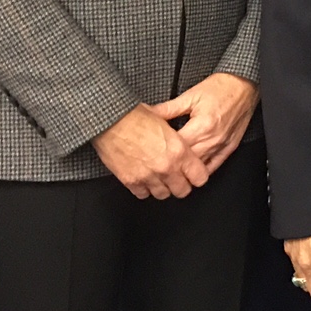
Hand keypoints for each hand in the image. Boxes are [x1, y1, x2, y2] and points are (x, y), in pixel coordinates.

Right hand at [93, 104, 210, 199]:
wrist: (110, 121)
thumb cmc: (135, 116)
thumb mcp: (166, 122)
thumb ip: (177, 138)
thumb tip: (183, 142)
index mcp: (179, 151)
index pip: (200, 177)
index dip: (197, 176)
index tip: (193, 174)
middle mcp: (166, 167)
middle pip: (183, 191)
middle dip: (181, 185)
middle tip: (177, 178)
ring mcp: (148, 176)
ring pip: (163, 195)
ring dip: (163, 187)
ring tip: (160, 178)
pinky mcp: (131, 181)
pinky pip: (142, 194)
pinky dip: (144, 188)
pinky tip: (144, 179)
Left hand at [148, 73, 257, 173]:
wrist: (244, 84)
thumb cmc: (221, 88)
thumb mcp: (190, 95)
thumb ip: (168, 108)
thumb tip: (149, 114)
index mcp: (202, 126)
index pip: (176, 147)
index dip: (161, 150)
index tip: (151, 150)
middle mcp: (213, 139)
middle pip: (186, 161)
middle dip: (171, 163)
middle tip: (157, 163)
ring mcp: (222, 145)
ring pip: (198, 167)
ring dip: (184, 171)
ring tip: (171, 171)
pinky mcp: (230, 147)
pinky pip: (214, 166)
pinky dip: (201, 172)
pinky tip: (191, 173)